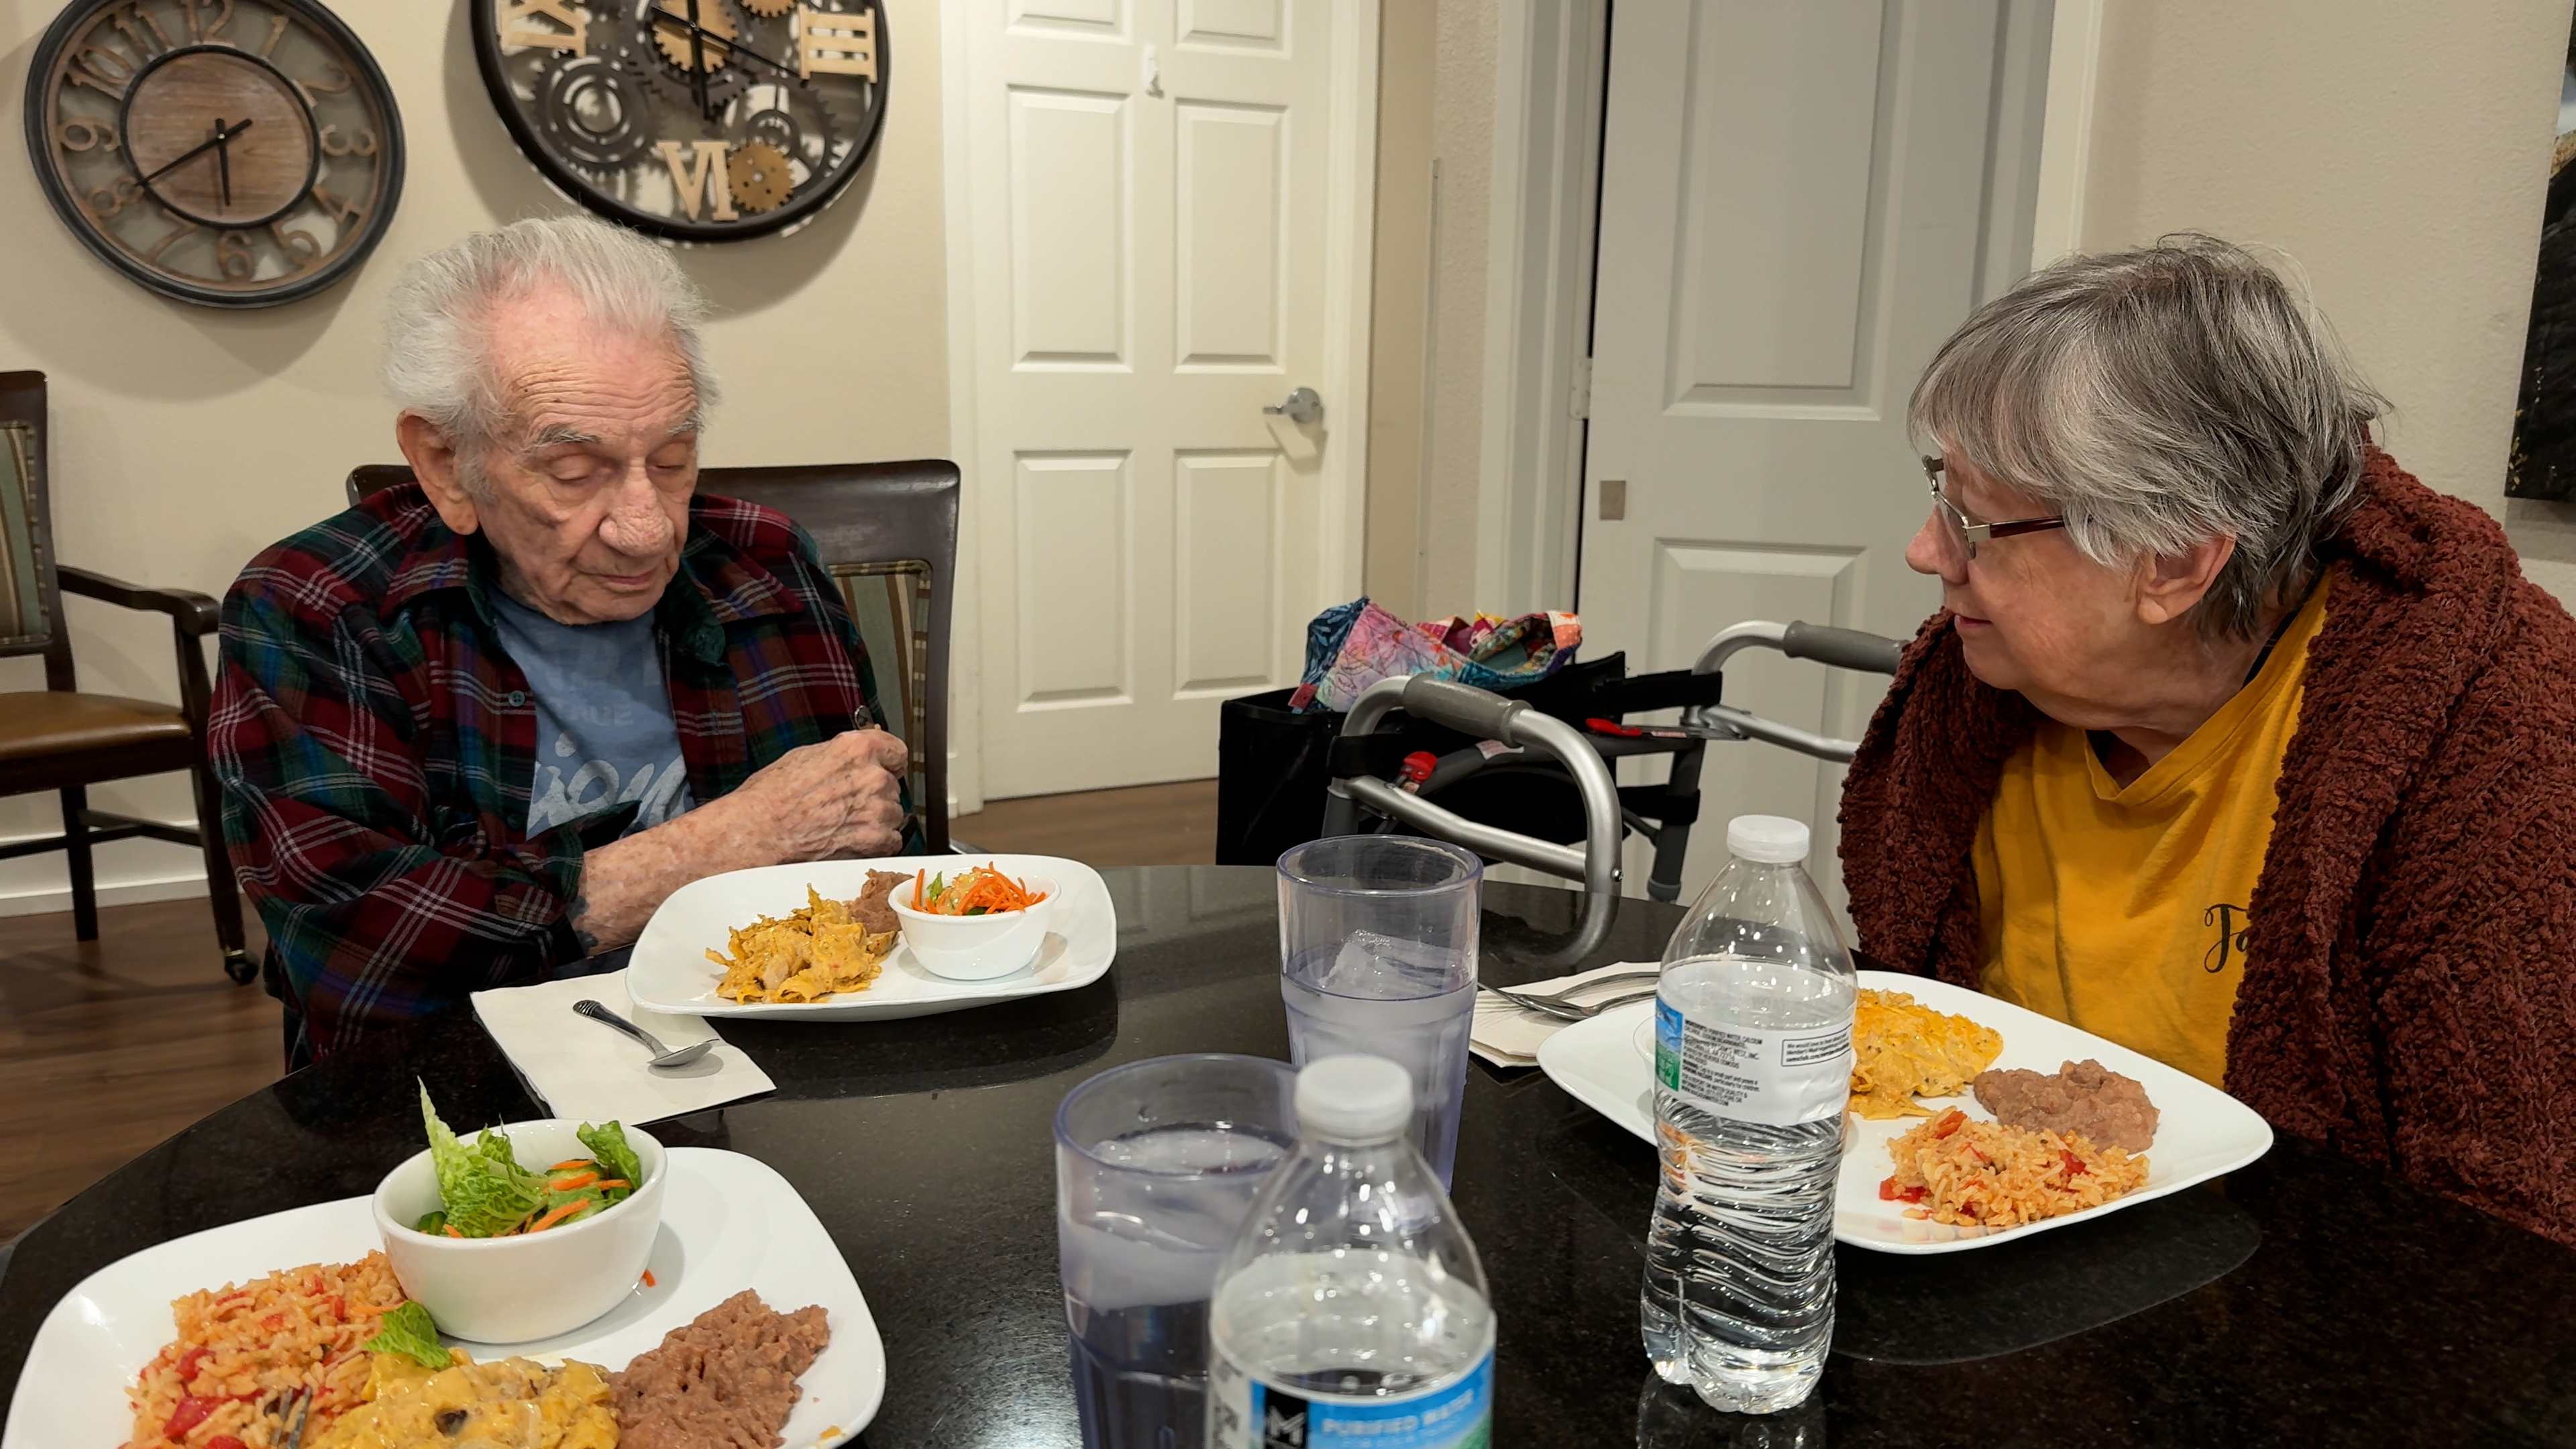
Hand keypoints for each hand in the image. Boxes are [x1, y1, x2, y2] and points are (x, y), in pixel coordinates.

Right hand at [720, 728, 907, 861]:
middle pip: (891, 784)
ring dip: (876, 818)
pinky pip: (892, 839)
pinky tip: (852, 838)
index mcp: (857, 748)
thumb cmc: (772, 795)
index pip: (897, 751)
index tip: (883, 769)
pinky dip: (877, 841)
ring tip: (844, 821)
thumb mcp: (806, 756)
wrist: (759, 831)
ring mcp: (876, 809)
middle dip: (874, 793)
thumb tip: (858, 755)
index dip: (888, 762)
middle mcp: (873, 776)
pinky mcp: (875, 839)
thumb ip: (842, 754)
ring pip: (893, 812)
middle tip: (846, 802)